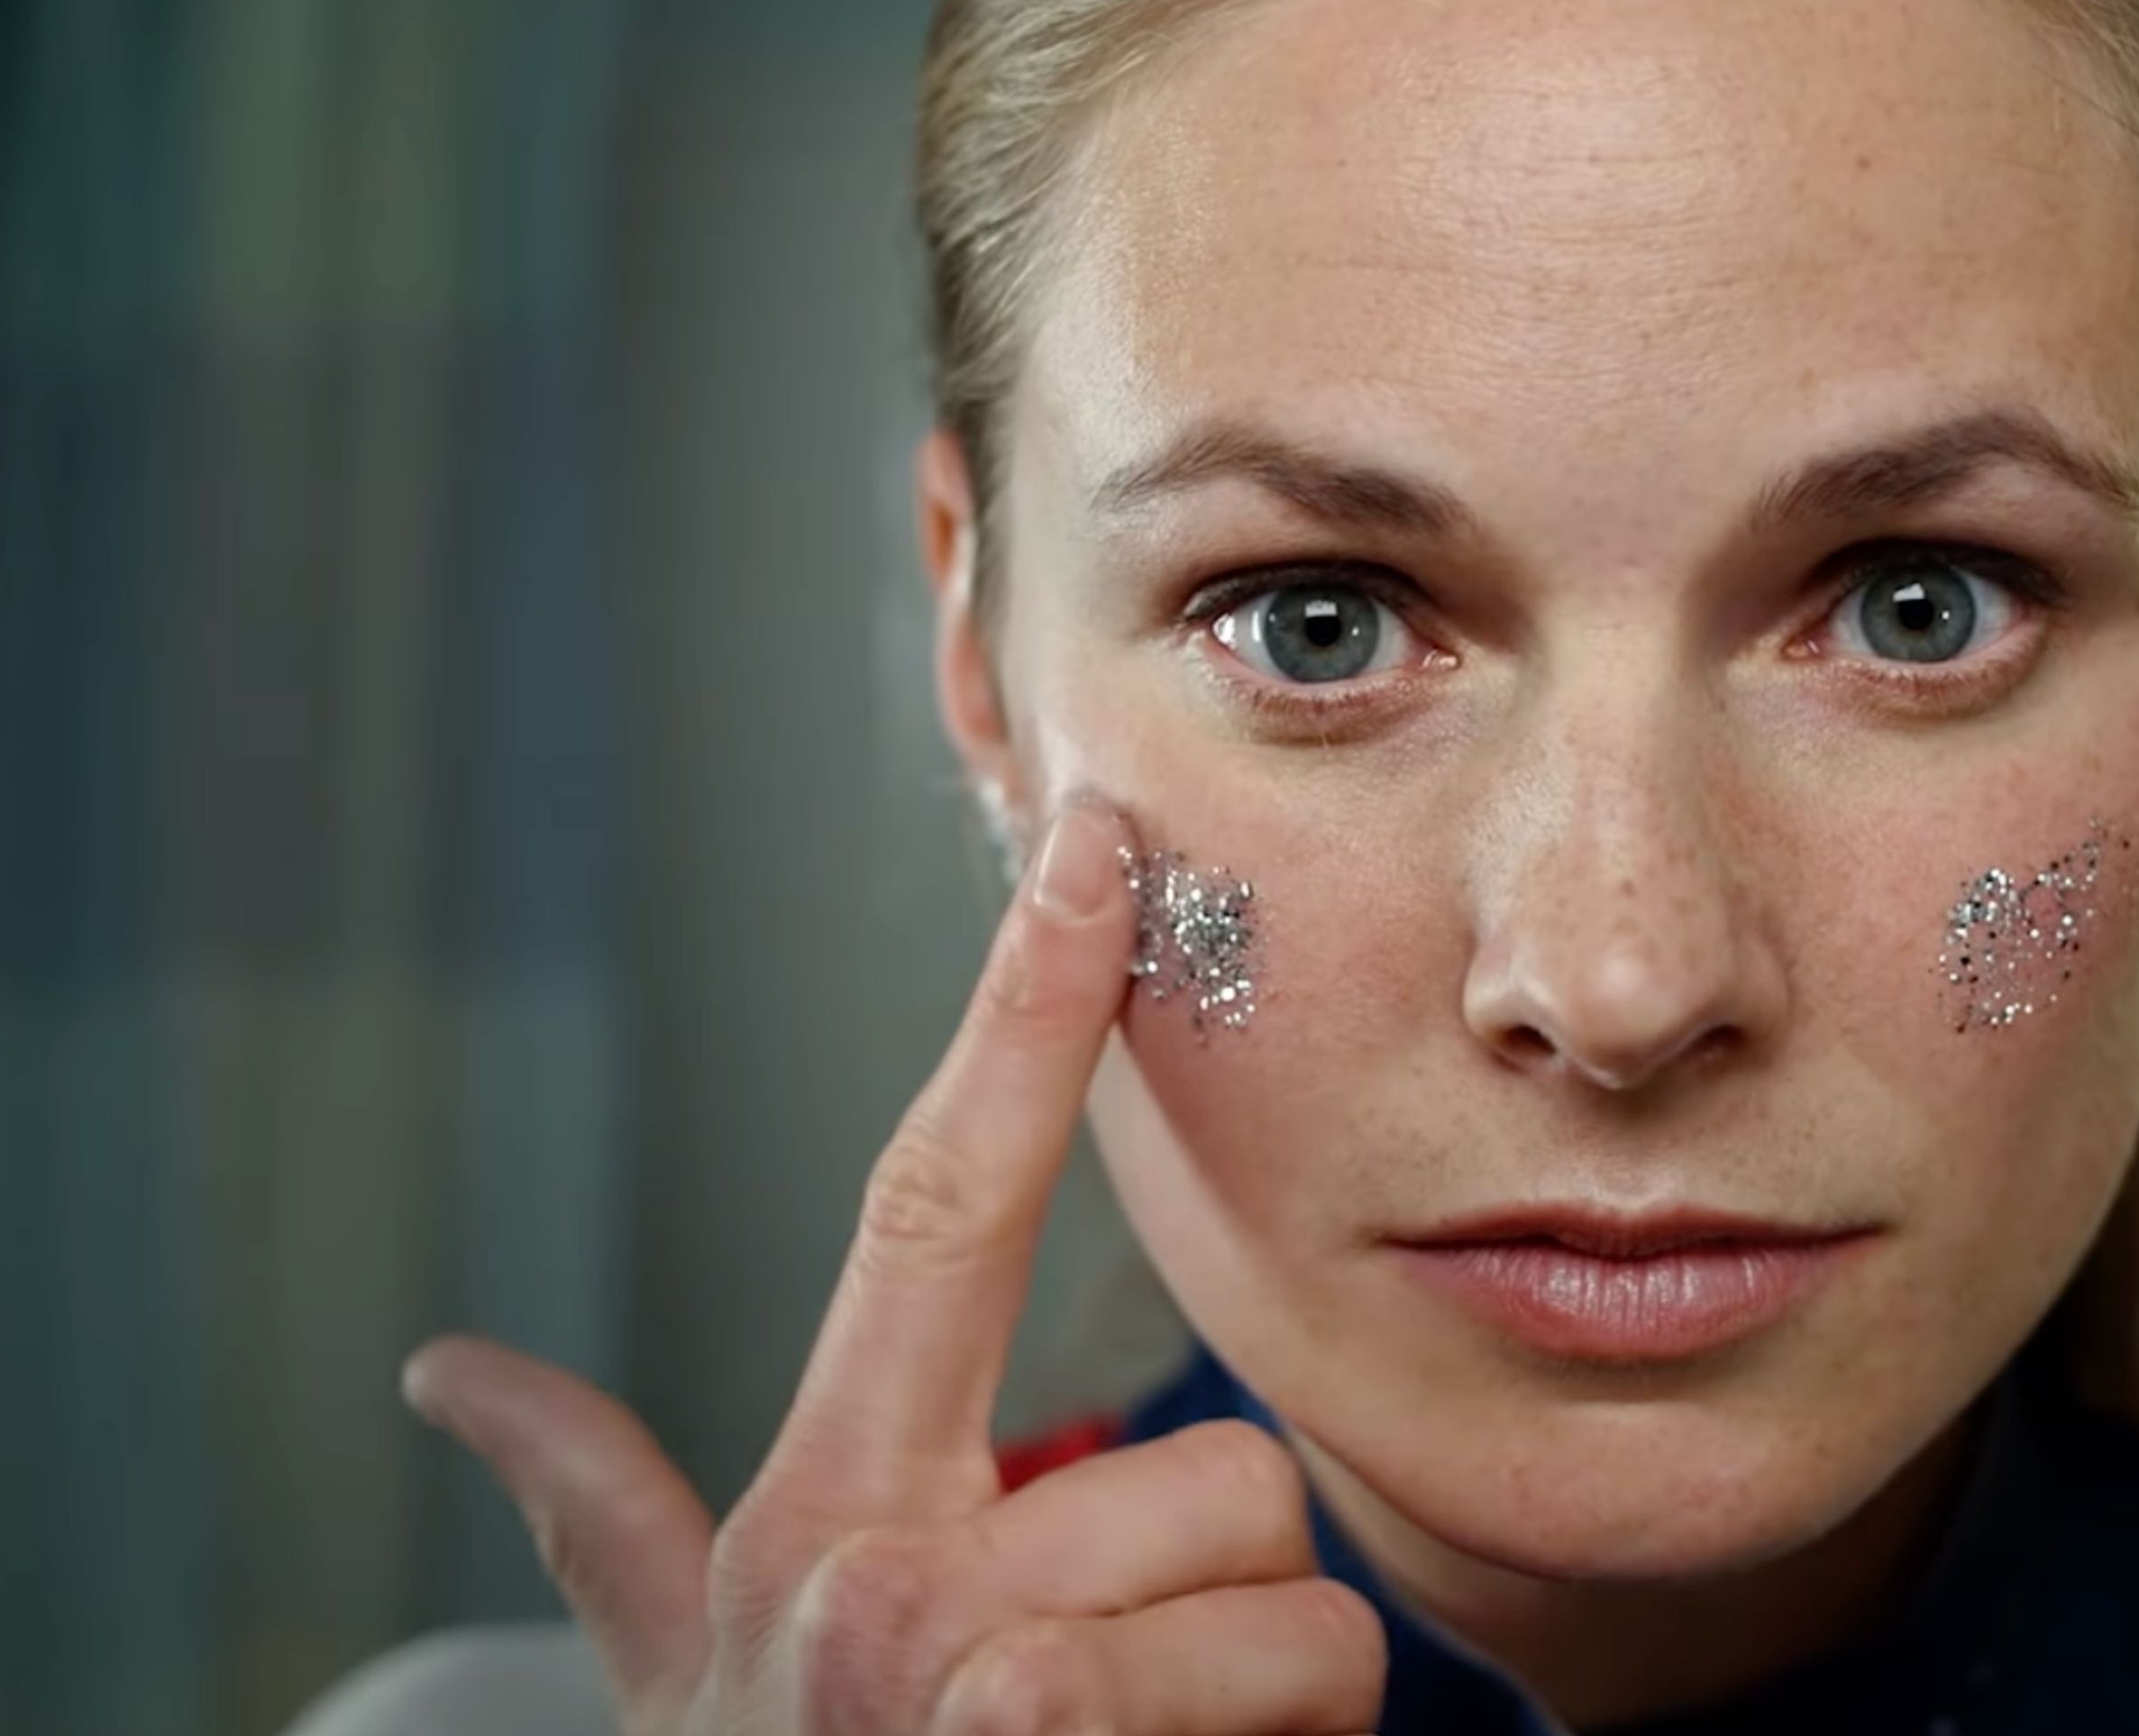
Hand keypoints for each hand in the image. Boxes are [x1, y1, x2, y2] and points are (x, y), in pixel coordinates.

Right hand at [402, 804, 1386, 1734]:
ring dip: (1248, 1706)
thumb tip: (451, 1377)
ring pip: (1296, 1609)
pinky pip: (1326, 1709)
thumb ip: (599, 1513)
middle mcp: (898, 1598)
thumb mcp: (676, 1673)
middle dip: (1198, 1595)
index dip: (1015, 1012)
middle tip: (1087, 1705)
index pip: (926, 1208)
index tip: (1090, 849)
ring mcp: (1005, 1705)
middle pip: (1217, 1481)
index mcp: (825, 1524)